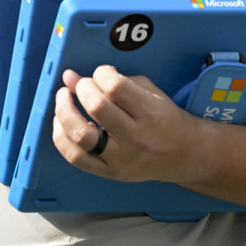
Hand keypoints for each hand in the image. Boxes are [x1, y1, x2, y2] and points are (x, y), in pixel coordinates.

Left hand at [52, 65, 210, 183]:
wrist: (183, 155)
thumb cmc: (165, 119)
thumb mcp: (152, 93)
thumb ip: (118, 81)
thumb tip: (76, 77)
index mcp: (150, 112)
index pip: (115, 87)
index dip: (101, 73)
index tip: (101, 73)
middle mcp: (135, 136)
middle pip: (96, 107)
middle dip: (81, 88)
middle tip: (79, 84)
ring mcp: (121, 158)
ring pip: (81, 136)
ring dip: (64, 113)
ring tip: (63, 100)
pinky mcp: (110, 172)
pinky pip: (76, 158)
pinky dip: (62, 139)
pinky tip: (62, 125)